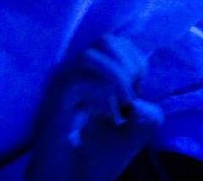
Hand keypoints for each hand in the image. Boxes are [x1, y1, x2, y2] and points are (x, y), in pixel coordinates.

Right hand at [26, 33, 163, 180]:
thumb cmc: (95, 161)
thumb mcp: (133, 136)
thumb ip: (148, 115)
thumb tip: (140, 103)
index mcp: (91, 77)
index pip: (116, 44)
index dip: (134, 62)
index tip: (136, 95)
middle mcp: (75, 74)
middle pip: (106, 40)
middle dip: (129, 66)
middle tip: (129, 99)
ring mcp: (62, 84)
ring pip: (93, 55)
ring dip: (118, 78)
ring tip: (121, 106)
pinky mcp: (54, 99)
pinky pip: (80, 78)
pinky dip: (103, 91)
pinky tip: (106, 113)